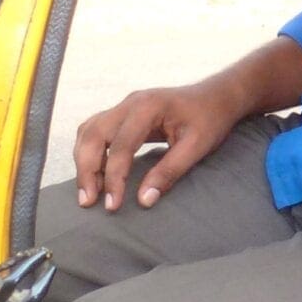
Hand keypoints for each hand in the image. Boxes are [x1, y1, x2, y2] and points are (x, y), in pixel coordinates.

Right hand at [72, 77, 248, 211]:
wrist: (218, 96)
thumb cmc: (210, 119)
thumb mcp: (197, 146)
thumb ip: (170, 171)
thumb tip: (144, 200)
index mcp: (148, 107)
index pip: (120, 146)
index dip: (114, 178)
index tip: (112, 206)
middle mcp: (130, 102)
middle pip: (94, 134)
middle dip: (87, 170)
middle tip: (88, 202)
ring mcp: (125, 105)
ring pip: (89, 131)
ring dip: (84, 160)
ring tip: (89, 192)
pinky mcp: (124, 113)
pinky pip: (96, 130)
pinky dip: (90, 151)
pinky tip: (95, 173)